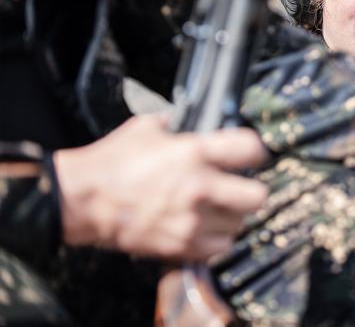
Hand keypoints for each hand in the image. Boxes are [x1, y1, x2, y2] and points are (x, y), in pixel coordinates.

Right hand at [54, 114, 267, 260]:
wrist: (81, 200)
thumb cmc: (111, 163)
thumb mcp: (144, 129)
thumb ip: (171, 125)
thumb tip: (178, 122)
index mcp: (195, 152)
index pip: (251, 149)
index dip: (255, 151)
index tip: (252, 155)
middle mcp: (200, 187)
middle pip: (257, 196)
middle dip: (251, 191)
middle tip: (239, 188)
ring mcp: (192, 220)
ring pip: (238, 224)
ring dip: (231, 217)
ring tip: (216, 210)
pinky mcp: (181, 245)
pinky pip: (219, 248)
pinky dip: (216, 241)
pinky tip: (204, 229)